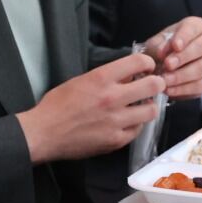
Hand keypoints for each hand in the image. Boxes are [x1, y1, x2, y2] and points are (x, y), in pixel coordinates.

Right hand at [18, 53, 164, 163]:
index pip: (138, 62)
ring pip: (151, 111)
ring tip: (142, 106)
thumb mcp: (80, 80)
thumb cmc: (57, 105)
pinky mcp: (116, 140)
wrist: (44, 133)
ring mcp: (116, 121)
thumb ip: (105, 77)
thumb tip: (127, 74)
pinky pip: (137, 130)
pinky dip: (136, 125)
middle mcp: (112, 98)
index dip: (148, 63)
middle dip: (157, 84)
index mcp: (101, 78)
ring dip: (149, 106)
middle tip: (153, 86)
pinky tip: (128, 122)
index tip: (147, 67)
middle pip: (153, 86)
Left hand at [145, 16, 201, 100]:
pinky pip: (200, 85)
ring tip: (165, 80)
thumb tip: (162, 52)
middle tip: (167, 65)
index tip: (175, 46)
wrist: (168, 68)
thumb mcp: (156, 44)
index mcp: (196, 26)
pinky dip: (183, 89)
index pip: (193, 27)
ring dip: (182, 75)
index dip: (185, 36)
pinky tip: (169, 90)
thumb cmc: (163, 50)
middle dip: (184, 57)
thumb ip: (158, 46)